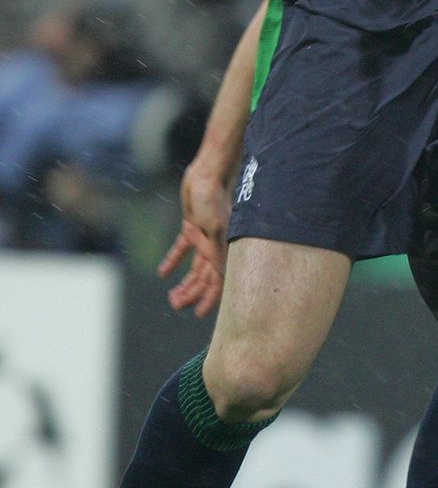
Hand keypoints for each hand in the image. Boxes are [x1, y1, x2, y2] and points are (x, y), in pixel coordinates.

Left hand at [157, 160, 231, 317]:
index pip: (219, 281)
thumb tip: (218, 277)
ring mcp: (204, 237)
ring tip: (171, 296)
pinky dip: (173, 261)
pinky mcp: (192, 226)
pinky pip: (182, 249)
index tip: (198, 314)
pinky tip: (163, 273)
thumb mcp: (215, 228)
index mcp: (225, 248)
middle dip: (192, 293)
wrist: (207, 173)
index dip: (210, 299)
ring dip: (184, 282)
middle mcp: (216, 246)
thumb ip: (217, 253)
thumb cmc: (215, 199)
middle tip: (176, 305)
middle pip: (205, 277)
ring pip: (194, 267)